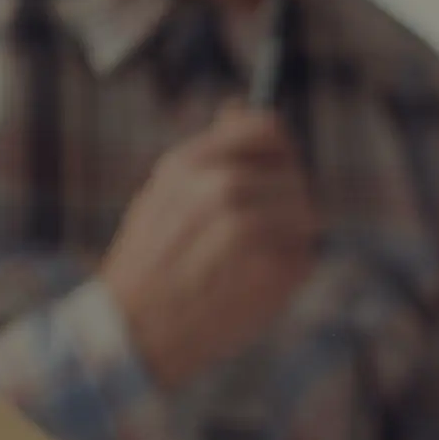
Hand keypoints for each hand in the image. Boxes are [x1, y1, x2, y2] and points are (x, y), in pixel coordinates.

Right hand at [102, 104, 319, 388]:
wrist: (133, 332)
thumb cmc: (149, 263)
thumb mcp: (164, 193)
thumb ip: (208, 153)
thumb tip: (239, 107)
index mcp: (191, 164)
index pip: (267, 130)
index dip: (280, 150)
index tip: (278, 170)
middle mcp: (222, 188)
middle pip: (292, 174)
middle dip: (287, 199)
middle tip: (261, 232)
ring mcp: (251, 228)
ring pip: (306, 213)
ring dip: (291, 235)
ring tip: (252, 260)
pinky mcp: (273, 270)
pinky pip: (304, 256)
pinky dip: (290, 270)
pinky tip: (254, 284)